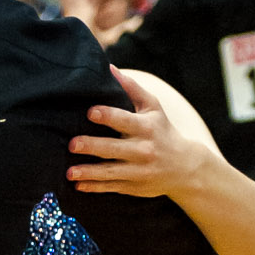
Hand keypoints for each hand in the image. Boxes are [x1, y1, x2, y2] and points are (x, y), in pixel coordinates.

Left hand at [67, 70, 206, 198]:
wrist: (185, 167)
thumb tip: (109, 68)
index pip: (125, 121)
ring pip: (110, 172)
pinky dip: (95, 187)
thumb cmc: (162, 130)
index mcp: (146, 127)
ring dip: (88, 173)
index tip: (90, 112)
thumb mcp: (153, 107)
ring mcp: (138, 170)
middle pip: (113, 148)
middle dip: (93, 146)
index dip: (108, 116)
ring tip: (69, 172)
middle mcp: (142, 150)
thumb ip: (132, 88)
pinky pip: (111, 187)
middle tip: (72, 143)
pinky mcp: (133, 186)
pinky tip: (78, 185)